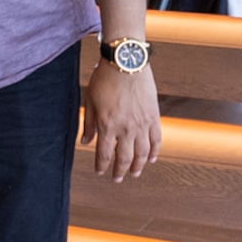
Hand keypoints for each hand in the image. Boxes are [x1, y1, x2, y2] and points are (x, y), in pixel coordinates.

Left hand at [82, 60, 160, 181]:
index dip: (101, 165)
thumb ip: (89, 123)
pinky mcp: (154, 117)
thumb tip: (84, 142)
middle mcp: (126, 128)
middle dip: (120, 171)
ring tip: (134, 173)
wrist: (126, 62)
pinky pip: (156, 140)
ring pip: (142, 153)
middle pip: (124, 158)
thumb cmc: (104, 78)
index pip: (104, 153)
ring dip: (138, 166)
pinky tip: (151, 159)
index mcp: (107, 125)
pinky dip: (154, 152)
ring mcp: (142, 124)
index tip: (100, 171)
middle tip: (117, 178)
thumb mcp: (90, 100)